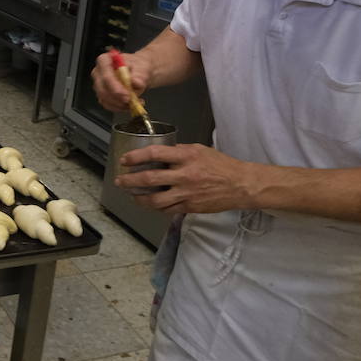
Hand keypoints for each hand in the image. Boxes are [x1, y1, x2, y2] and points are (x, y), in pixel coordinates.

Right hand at [91, 50, 151, 113]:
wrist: (139, 72)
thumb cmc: (137, 66)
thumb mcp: (142, 67)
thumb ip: (139, 74)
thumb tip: (136, 82)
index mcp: (105, 60)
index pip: (105, 74)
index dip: (114, 86)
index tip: (126, 94)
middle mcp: (98, 73)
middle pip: (102, 89)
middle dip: (117, 98)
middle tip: (131, 101)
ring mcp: (99, 85)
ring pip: (104, 99)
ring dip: (120, 104)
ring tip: (135, 102)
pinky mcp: (103, 95)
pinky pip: (108, 105)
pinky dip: (120, 108)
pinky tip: (131, 105)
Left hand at [115, 143, 257, 215]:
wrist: (240, 185)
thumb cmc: (221, 165)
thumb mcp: (199, 150)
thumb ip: (179, 152)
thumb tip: (160, 154)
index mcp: (186, 157)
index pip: (155, 153)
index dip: (136, 156)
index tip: (125, 159)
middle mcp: (184, 175)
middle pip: (149, 178)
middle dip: (130, 180)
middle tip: (120, 180)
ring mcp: (186, 193)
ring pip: (155, 199)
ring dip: (139, 198)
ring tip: (131, 195)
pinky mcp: (190, 207)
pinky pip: (167, 209)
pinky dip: (156, 207)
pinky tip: (150, 203)